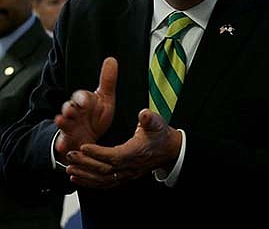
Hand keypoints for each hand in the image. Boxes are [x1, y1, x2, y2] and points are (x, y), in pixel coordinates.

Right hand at [54, 57, 117, 158]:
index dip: (83, 98)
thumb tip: (111, 58)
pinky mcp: (68, 139)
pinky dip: (61, 143)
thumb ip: (108, 80)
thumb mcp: (105, 99)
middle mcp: (74, 112)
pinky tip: (61, 146)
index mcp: (83, 101)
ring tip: (60, 120)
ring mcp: (69, 126)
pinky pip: (62, 141)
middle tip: (70, 109)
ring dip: (61, 121)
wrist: (89, 137)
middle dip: (69, 107)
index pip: (81, 96)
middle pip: (69, 107)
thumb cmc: (96, 115)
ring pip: (63, 122)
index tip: (85, 100)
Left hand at [64, 109, 181, 188]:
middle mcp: (130, 167)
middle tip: (70, 155)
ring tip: (69, 169)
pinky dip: (90, 183)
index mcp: (136, 152)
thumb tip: (144, 114)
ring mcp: (127, 174)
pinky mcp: (124, 177)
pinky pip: (105, 184)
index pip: (114, 156)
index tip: (83, 146)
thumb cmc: (160, 134)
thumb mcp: (157, 122)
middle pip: (105, 170)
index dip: (98, 153)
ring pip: (103, 180)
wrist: (168, 150)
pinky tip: (77, 179)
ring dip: (85, 176)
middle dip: (85, 164)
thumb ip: (149, 118)